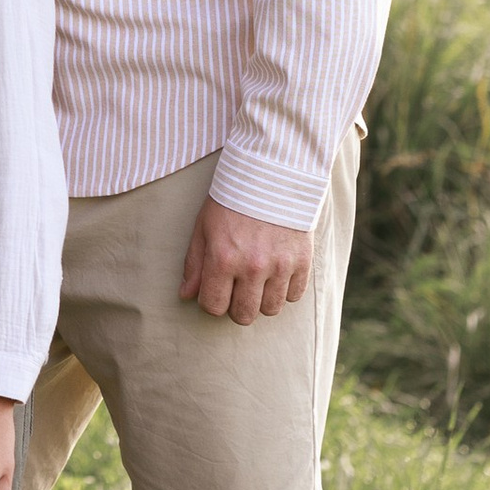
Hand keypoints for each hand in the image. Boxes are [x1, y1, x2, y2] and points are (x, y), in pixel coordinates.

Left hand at [179, 197, 311, 325]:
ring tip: (258, 279)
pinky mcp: (302, 261)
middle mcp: (252, 267)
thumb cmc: (231, 200)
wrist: (271, 174)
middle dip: (236, 306)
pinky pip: (294, 296)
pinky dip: (285, 289)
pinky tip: (277, 272)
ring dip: (262, 299)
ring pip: (271, 309)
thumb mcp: (204, 227)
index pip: (214, 306)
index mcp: (223, 259)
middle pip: (244, 315)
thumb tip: (186, 295)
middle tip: (237, 288)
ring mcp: (280, 265)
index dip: (212, 301)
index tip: (216, 289)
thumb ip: (195, 264)